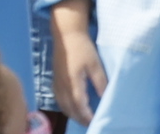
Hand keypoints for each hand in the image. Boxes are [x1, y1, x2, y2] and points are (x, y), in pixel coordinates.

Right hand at [53, 0, 108, 123]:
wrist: (66, 35)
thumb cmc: (82, 48)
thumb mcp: (95, 63)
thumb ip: (100, 81)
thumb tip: (105, 96)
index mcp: (73, 83)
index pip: (79, 106)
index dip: (87, 116)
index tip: (95, 121)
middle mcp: (62, 87)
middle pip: (70, 109)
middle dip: (80, 118)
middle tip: (91, 123)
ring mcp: (56, 85)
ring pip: (63, 106)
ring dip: (73, 114)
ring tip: (84, 118)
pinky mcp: (54, 82)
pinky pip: (59, 100)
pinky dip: (67, 107)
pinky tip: (74, 107)